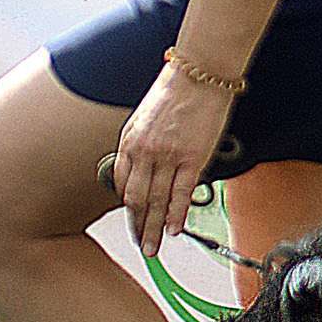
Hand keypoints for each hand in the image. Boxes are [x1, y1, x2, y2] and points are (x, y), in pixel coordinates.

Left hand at [112, 65, 236, 258]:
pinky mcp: (192, 158)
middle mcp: (144, 151)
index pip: (122, 183)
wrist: (199, 74)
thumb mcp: (146, 116)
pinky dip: (176, 215)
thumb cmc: (176, 89)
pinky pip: (181, 194)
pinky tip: (174, 230)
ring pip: (156, 202)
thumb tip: (146, 169)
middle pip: (136, 199)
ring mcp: (168, 156)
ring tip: (154, 247)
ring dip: (153, 228)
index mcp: (130, 141)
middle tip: (140, 245)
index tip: (133, 218)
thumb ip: (142, 143)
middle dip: (137, 226)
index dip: (126, 206)